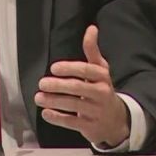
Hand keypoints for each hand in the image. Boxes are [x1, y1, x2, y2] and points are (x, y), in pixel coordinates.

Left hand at [34, 25, 129, 146]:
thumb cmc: (102, 89)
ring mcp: (96, 111)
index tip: (54, 68)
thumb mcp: (100, 69)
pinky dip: (57, 118)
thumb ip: (92, 50)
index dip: (70, 68)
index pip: (87, 70)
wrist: (116, 120)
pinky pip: (72, 122)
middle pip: (78, 88)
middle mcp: (101, 93)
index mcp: (102, 77)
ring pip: (73, 106)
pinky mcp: (90, 127)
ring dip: (54, 101)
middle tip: (42, 83)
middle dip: (58, 86)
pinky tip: (46, 113)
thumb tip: (91, 28)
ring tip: (39, 97)